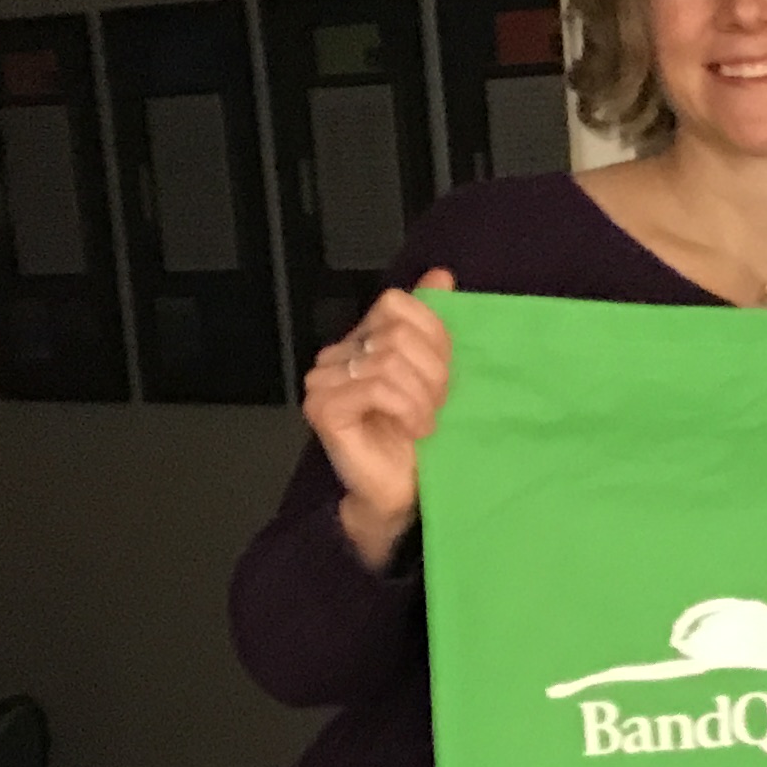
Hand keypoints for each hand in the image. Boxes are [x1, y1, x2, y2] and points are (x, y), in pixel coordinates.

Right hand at [304, 269, 455, 567]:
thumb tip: (440, 274)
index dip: (434, 339)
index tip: (445, 379)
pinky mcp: (322, 408)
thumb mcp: (439, 374)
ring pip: (389, 361)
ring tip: (425, 421)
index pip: (399, 304)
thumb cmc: (422, 438)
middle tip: (436, 406)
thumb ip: (434, 324)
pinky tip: (415, 429)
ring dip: (422, 396)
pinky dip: (407, 408)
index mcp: (364, 340)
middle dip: (432, 372)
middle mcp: (337, 354)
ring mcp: (323, 380)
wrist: (406, 492)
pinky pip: (375, 387)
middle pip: (396, 333)